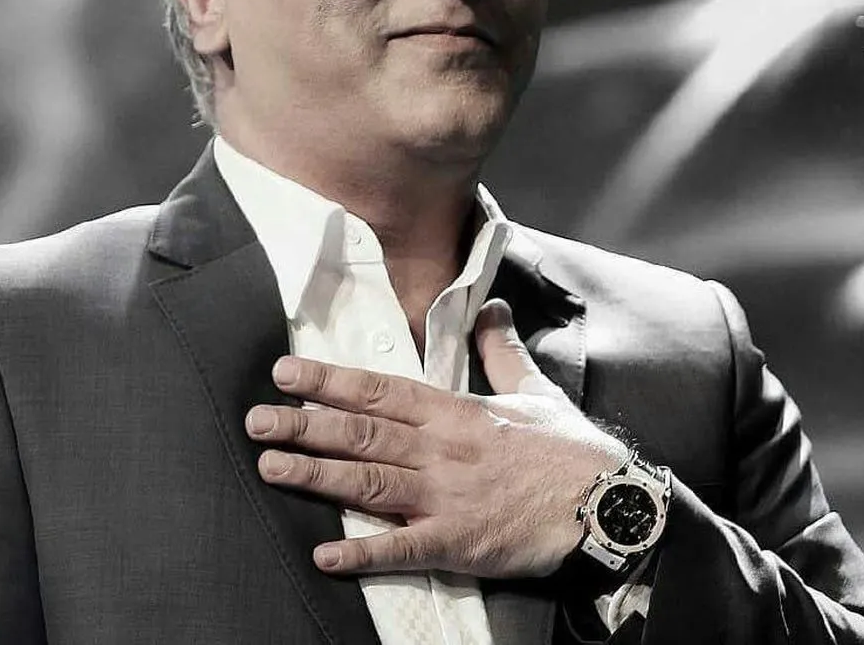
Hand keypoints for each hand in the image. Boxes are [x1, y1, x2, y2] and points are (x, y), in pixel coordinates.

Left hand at [244, 299, 628, 577]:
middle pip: (361, 432)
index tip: (286, 373)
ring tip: (271, 469)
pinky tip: (325, 556)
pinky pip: (404, 548)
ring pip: (370, 481)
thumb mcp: (533, 389)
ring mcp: (447, 495)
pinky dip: (363, 552)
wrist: (607, 502)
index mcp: (453, 411)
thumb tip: (490, 307)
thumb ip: (500, 349)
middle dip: (304, 426)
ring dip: (317, 476)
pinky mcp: (459, 542)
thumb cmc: (569, 448)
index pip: (379, 389)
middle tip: (256, 422)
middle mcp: (441, 448)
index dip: (329, 381)